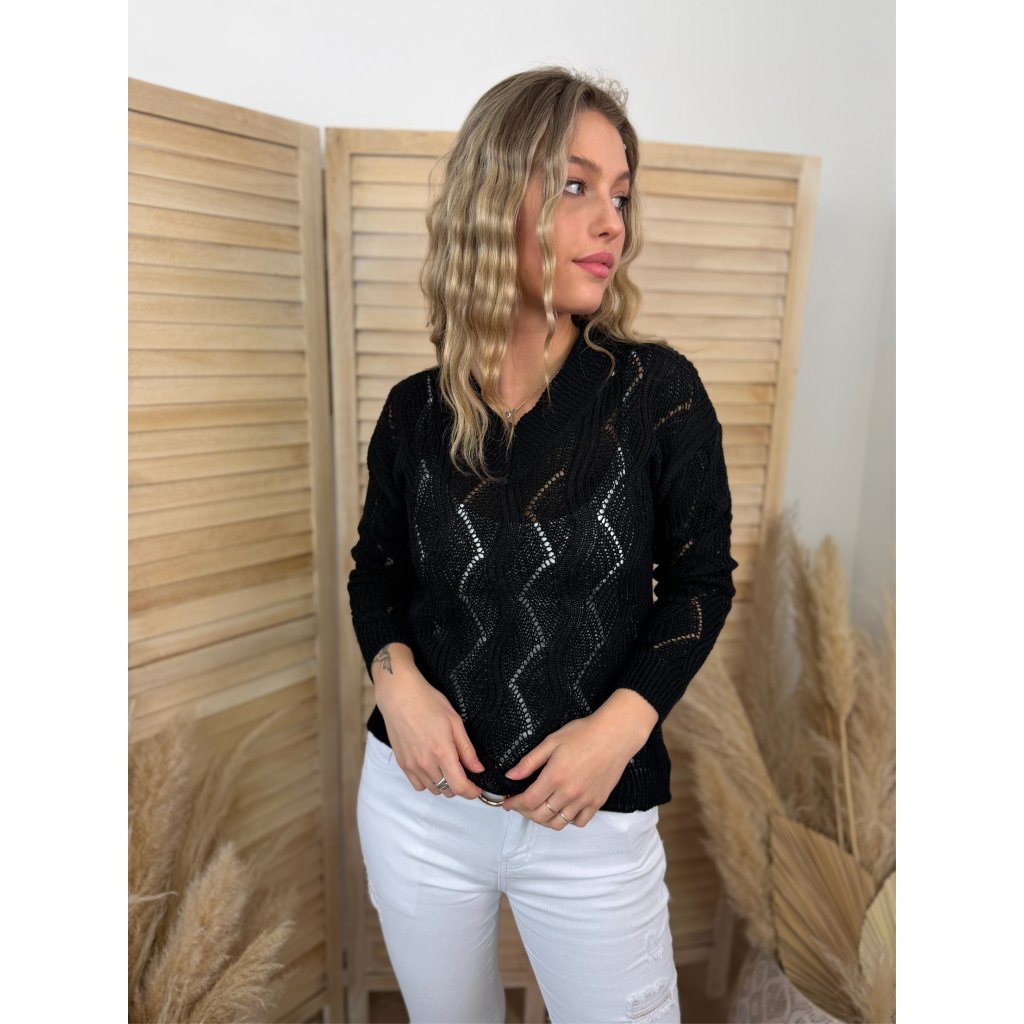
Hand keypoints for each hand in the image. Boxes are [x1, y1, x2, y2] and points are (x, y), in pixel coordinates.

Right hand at [373, 655, 484, 799]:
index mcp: (442, 752)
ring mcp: (412, 765)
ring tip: (446, 767)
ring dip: (443, 785)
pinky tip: (431, 767)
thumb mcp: (455, 721)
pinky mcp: (402, 763)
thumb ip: (467, 749)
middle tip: (462, 770)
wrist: (399, 696)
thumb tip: (478, 769)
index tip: (477, 788)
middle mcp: (426, 763)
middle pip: (447, 790)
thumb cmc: (428, 703)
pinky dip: (428, 782)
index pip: (459, 786)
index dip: (471, 792)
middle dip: (459, 785)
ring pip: (433, 789)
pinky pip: (418, 785)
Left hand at [499, 708, 644, 828]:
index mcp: (555, 777)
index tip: (507, 802)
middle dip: (525, 813)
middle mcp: (569, 793)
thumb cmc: (583, 733)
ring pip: (558, 823)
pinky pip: (579, 822)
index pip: (528, 801)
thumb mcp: (552, 741)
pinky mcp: (598, 802)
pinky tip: (562, 809)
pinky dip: (567, 820)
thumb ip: (530, 761)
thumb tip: (511, 776)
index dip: (514, 804)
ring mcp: (585, 800)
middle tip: (520, 805)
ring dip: (544, 819)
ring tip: (538, 809)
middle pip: (540, 816)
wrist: (615, 735)